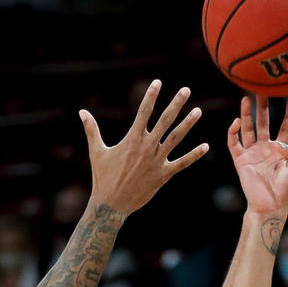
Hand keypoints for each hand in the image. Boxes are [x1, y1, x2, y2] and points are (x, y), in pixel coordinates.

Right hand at [80, 81, 207, 216]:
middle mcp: (146, 147)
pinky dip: (194, 155)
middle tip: (186, 90)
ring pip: (175, 138)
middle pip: (164, 121)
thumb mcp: (97, 151)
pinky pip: (181, 163)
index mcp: (132, 140)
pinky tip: (206, 146)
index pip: (143, 112)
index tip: (158, 82)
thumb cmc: (103, 177)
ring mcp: (156, 161)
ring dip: (187, 124)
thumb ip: (92, 130)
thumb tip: (82, 112)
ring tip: (198, 111)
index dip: (151, 96)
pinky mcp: (163, 176)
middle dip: (176, 104)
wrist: (111, 204)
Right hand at [227, 97, 287, 224]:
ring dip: (246, 114)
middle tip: (262, 90)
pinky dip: (233, 132)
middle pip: (263, 123)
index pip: (285, 127)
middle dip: (263, 107)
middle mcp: (265, 148)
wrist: (270, 207)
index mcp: (281, 150)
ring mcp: (252, 153)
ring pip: (248, 129)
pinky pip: (234, 143)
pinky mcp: (241, 160)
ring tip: (246, 98)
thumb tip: (279, 142)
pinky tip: (236, 122)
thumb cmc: (285, 191)